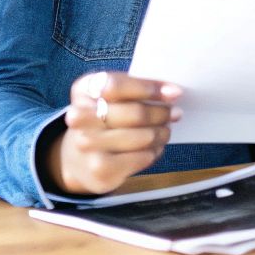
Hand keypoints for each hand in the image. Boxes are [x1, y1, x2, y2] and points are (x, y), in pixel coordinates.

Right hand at [48, 71, 181, 195]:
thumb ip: (137, 88)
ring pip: (143, 136)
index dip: (149, 88)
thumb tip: (173, 92)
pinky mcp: (99, 169)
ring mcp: (87, 144)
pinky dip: (154, 152)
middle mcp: (79, 116)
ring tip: (165, 131)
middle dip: (162, 113)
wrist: (79, 158)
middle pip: (135, 113)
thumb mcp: (112, 97)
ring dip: (161, 133)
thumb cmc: (104, 120)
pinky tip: (154, 148)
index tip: (175, 92)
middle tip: (175, 113)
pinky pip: (142, 157)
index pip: (117, 85)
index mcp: (84, 89)